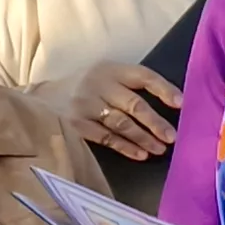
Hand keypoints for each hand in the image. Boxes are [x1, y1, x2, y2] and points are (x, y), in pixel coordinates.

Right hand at [62, 58, 181, 159]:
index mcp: (111, 69)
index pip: (143, 76)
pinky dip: (125, 147)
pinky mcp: (76, 124)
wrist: (43, 98)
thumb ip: (131, 86)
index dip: (163, 89)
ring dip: (143, 138)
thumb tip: (172, 105)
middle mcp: (98, 84)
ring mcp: (85, 104)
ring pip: (121, 123)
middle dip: (155, 122)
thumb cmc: (87, 88)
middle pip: (133, 104)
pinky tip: (140, 154)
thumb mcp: (106, 76)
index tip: (181, 104)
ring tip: (160, 149)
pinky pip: (105, 137)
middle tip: (172, 136)